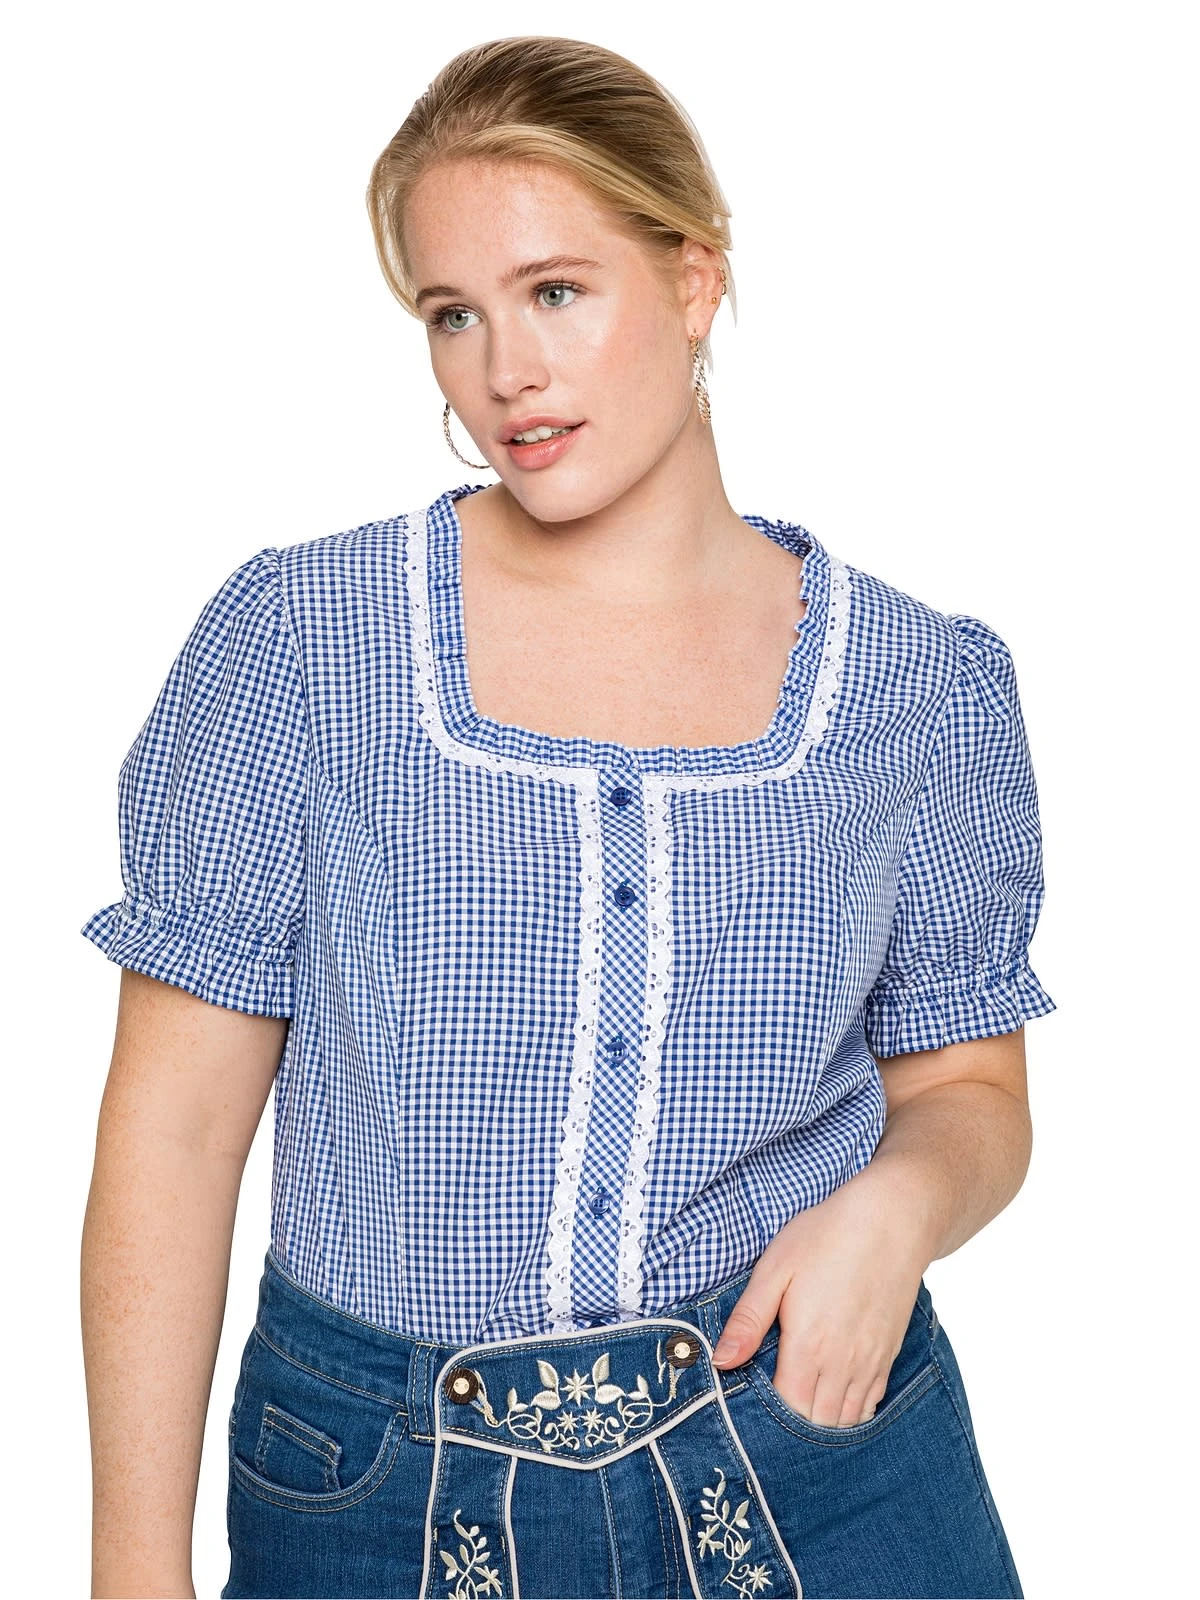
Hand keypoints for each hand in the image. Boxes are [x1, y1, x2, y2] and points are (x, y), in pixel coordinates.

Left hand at [710, 1167, 931, 1427]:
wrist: (892, 1221)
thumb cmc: (827, 1236)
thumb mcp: (776, 1268)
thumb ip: (748, 1319)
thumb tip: (720, 1361)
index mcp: (808, 1345)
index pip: (786, 1409)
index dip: (767, 1422)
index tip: (748, 1418)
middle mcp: (842, 1364)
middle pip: (816, 1423)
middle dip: (792, 1432)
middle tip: (768, 1428)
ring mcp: (869, 1362)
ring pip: (844, 1420)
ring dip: (821, 1428)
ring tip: (798, 1426)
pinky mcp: (887, 1354)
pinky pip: (869, 1405)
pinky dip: (850, 1416)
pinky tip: (834, 1409)